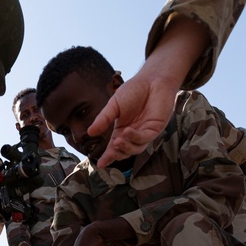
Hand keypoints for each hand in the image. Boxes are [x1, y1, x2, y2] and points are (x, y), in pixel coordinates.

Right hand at [88, 15, 209, 167]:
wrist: (152, 80)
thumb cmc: (134, 90)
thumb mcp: (114, 105)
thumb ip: (104, 119)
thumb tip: (90, 132)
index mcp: (122, 130)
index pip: (114, 147)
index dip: (107, 157)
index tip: (100, 165)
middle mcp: (133, 134)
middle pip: (124, 151)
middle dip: (117, 154)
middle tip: (110, 151)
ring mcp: (145, 133)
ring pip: (135, 148)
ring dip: (126, 147)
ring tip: (118, 141)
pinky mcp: (155, 129)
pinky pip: (145, 138)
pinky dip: (135, 137)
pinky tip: (128, 131)